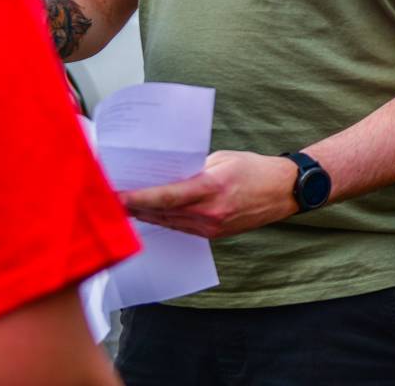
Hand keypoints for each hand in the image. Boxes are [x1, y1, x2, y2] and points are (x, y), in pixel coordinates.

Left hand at [119, 150, 297, 238]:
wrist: (283, 191)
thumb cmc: (255, 169)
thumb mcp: (222, 158)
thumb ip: (193, 168)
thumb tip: (166, 173)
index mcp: (212, 189)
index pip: (166, 196)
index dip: (138, 198)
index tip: (116, 196)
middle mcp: (210, 213)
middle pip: (161, 212)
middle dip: (135, 206)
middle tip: (110, 198)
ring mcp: (211, 227)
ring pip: (168, 222)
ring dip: (146, 214)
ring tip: (125, 205)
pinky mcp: (213, 234)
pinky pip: (181, 227)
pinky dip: (164, 219)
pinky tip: (151, 212)